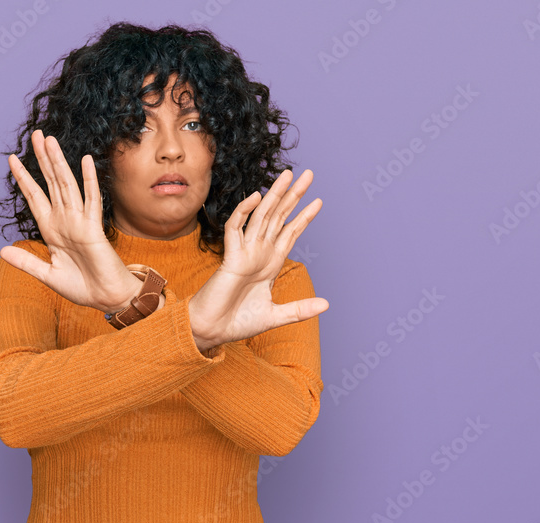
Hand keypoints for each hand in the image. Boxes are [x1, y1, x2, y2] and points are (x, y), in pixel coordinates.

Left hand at [1, 129, 140, 311]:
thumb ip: (27, 261)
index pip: (34, 197)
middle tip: (36, 134)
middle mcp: (65, 220)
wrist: (106, 298)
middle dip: (42, 159)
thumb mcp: (47, 275)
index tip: (11, 159)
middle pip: (51, 183)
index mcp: (52, 229)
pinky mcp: (94, 228)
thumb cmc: (82, 287)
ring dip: (58, 163)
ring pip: (67, 185)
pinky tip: (85, 161)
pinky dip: (89, 181)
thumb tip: (2, 251)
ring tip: (50, 141)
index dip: (23, 178)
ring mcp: (80, 222)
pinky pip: (91, 201)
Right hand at [188, 169, 328, 349]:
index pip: (290, 233)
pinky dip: (244, 212)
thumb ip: (300, 310)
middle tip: (309, 175)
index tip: (319, 201)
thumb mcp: (276, 316)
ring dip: (274, 195)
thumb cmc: (238, 322)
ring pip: (261, 217)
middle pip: (279, 217)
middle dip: (293, 196)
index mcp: (270, 264)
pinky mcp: (230, 257)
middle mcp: (259, 253)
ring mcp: (244, 253)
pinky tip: (256, 196)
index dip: (304, 217)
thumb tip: (326, 304)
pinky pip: (235, 229)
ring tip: (287, 175)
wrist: (213, 331)